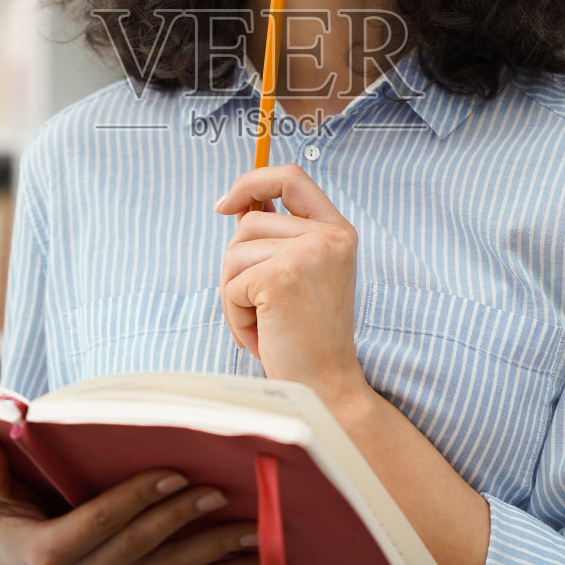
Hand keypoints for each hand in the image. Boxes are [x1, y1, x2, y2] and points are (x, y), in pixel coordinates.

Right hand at [0, 437, 259, 564]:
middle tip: (218, 489)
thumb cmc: (11, 540)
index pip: (101, 521)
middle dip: (184, 516)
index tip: (173, 473)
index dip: (138, 497)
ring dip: (216, 551)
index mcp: (52, 554)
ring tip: (251, 526)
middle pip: (143, 544)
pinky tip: (255, 560)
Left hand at [213, 163, 367, 402]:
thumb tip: (237, 208)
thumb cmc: (308, 338)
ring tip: (265, 324)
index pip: (291, 177)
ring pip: (234, 254)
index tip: (226, 204)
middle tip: (261, 308)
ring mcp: (307, 254)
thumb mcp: (305, 276)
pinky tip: (262, 335)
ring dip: (236, 295)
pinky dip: (235, 315)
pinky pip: (231, 286)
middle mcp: (329, 236)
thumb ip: (280, 239)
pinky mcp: (281, 278)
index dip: (252, 181)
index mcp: (338, 230)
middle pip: (249, 223)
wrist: (326, 387)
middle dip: (238, 267)